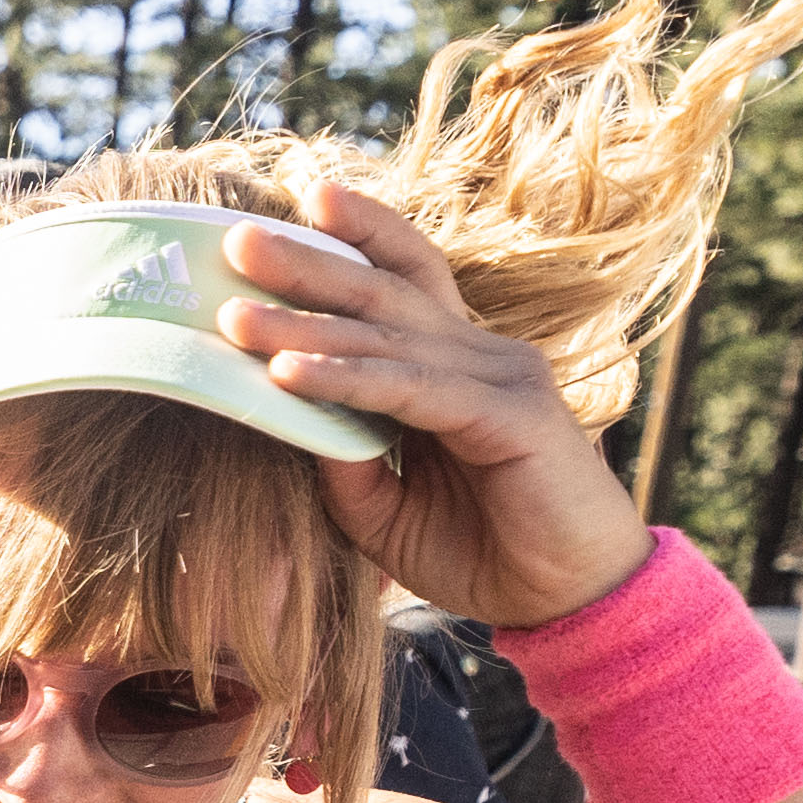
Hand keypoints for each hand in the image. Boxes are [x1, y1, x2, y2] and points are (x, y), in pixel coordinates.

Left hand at [216, 181, 654, 630]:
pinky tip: (289, 375)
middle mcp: (482, 354)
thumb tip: (288, 420)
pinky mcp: (510, 415)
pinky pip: (412, 390)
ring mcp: (502, 377)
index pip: (406, 280)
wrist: (567, 600)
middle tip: (237, 238)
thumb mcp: (385, 508)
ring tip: (235, 316)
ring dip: (306, 327)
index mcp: (457, 363)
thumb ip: (343, 461)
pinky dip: (348, 380)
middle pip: (387, 293)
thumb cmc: (481, 550)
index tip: (302, 202)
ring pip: (389, 340)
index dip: (362, 236)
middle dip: (311, 263)